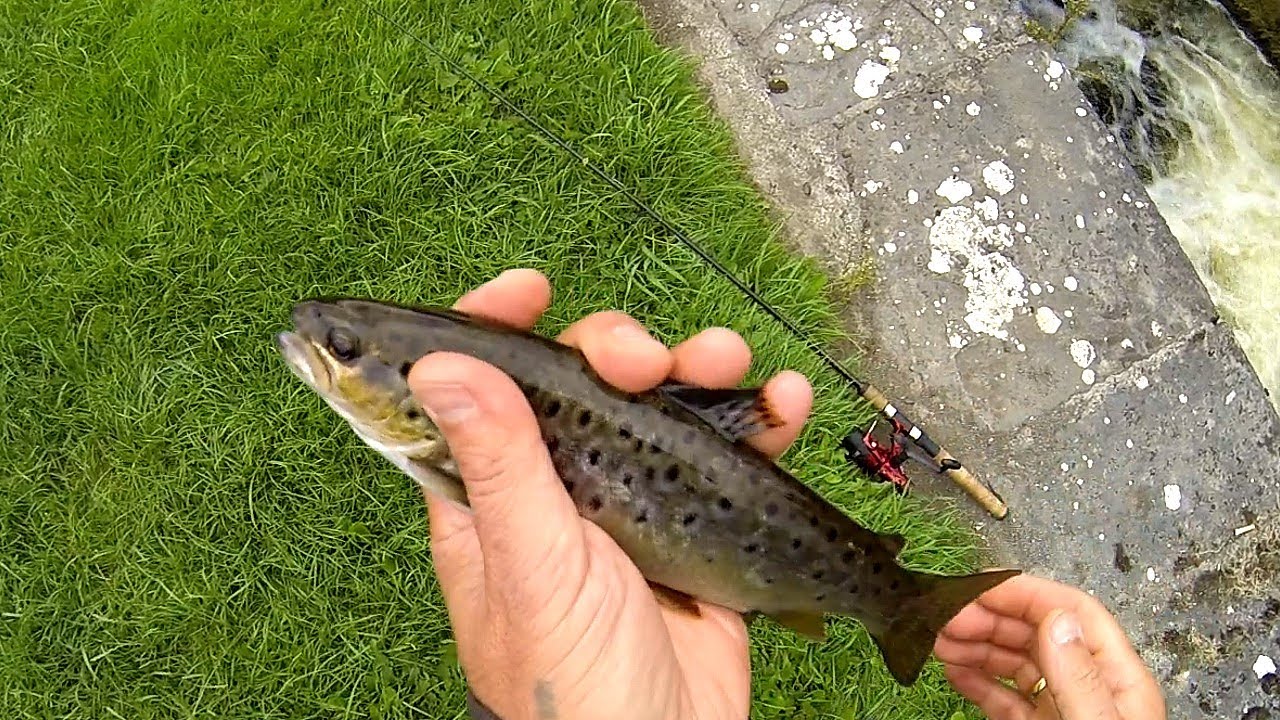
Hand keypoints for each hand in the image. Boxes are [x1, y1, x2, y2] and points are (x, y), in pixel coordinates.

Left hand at [405, 269, 814, 719]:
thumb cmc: (571, 687)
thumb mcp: (530, 566)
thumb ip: (498, 464)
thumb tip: (443, 363)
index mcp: (492, 497)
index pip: (478, 390)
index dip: (494, 328)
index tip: (529, 288)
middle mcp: (560, 490)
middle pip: (585, 382)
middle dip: (621, 349)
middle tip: (648, 359)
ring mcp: (633, 503)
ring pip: (662, 406)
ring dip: (700, 369)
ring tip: (733, 365)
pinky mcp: (697, 523)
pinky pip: (728, 453)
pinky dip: (757, 421)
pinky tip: (782, 404)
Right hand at [935, 575, 1165, 718]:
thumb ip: (1078, 678)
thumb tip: (1058, 619)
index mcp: (1119, 679)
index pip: (1072, 612)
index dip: (1023, 592)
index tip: (980, 586)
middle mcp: (1090, 687)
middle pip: (1036, 632)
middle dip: (988, 618)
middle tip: (946, 616)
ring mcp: (1063, 708)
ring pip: (1015, 661)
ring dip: (975, 645)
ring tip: (939, 639)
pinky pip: (1005, 696)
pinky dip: (976, 680)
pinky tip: (954, 670)